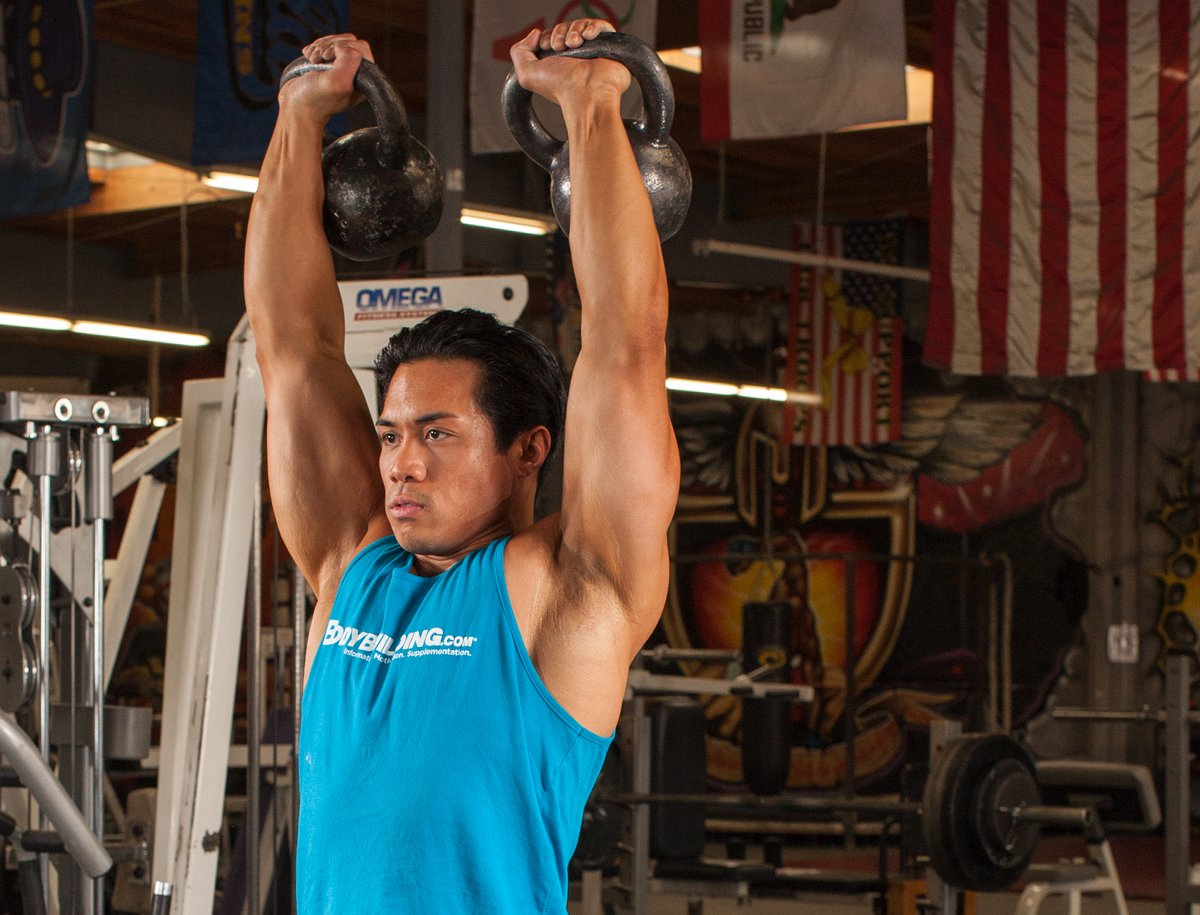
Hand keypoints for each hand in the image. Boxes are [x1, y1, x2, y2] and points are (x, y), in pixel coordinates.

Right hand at [280, 33, 372, 121]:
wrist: (295, 105)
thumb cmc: (315, 98)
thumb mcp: (336, 82)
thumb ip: (349, 61)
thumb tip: (344, 45)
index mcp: (364, 80)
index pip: (361, 48)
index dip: (343, 47)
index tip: (326, 58)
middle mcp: (356, 74)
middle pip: (349, 41)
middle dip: (329, 45)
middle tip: (316, 59)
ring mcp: (342, 68)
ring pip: (337, 41)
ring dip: (320, 46)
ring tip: (312, 59)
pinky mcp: (328, 64)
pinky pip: (326, 43)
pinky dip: (315, 47)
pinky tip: (309, 57)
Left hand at [510, 18, 631, 107]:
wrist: (586, 94)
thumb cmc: (560, 88)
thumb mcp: (526, 74)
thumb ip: (519, 51)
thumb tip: (535, 33)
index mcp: (559, 62)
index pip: (552, 36)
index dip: (547, 36)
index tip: (547, 47)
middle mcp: (577, 57)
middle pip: (566, 28)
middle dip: (559, 32)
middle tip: (561, 47)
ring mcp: (594, 52)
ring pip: (582, 25)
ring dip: (574, 30)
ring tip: (574, 44)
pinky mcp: (611, 48)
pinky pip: (603, 26)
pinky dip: (594, 27)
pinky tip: (588, 37)